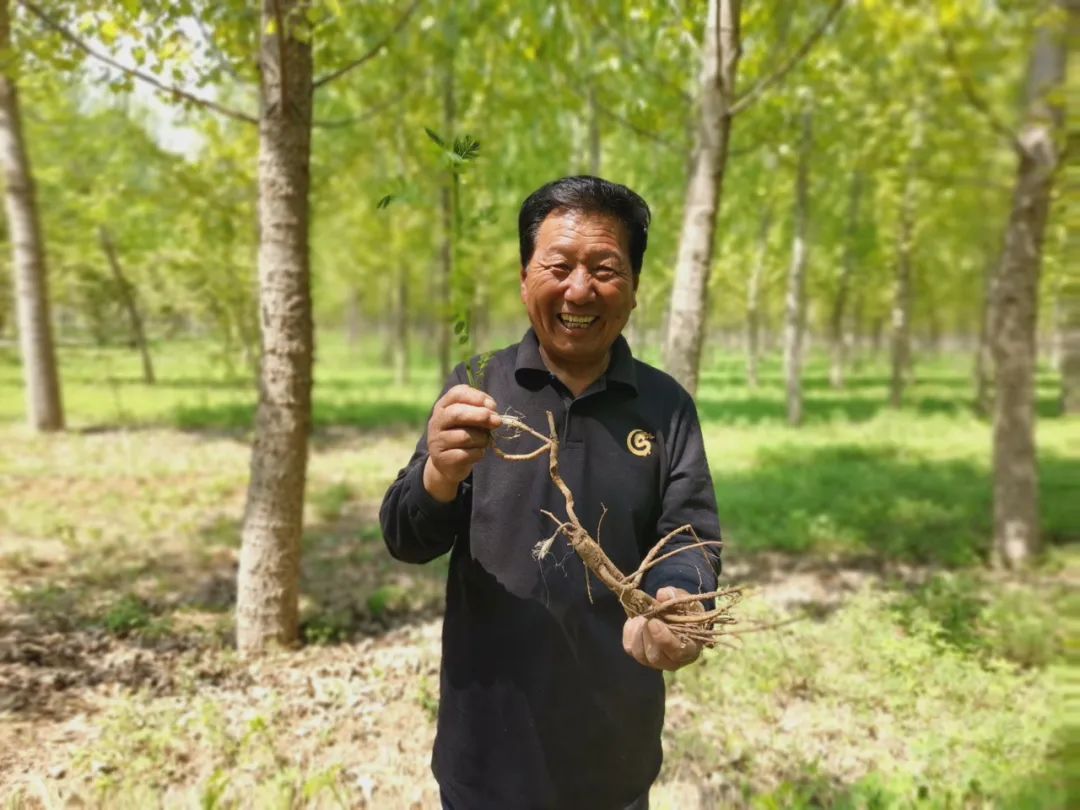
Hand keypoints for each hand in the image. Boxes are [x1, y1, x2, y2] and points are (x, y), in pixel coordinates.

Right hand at [423, 384, 500, 502]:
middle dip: (480, 415)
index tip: (492, 405)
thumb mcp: (470, 420)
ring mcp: (437, 441)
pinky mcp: (443, 459)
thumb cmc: (463, 435)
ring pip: (464, 436)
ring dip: (482, 438)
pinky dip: (478, 453)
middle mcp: (436, 422)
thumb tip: (494, 413)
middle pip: (457, 414)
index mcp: (443, 406)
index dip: (476, 396)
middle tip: (497, 421)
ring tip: (485, 440)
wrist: (448, 463)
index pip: (456, 393)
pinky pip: (466, 454)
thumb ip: (481, 411)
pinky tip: (478, 452)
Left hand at [622, 587, 702, 670]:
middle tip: (648, 617)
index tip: (654, 622)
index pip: (677, 651)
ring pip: (640, 653)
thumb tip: (662, 595)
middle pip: (655, 657)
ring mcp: (652, 660)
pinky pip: (629, 646)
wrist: (672, 617)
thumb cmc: (684, 612)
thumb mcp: (684, 601)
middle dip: (648, 635)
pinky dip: (630, 631)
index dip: (664, 639)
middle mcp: (671, 661)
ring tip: (645, 617)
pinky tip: (638, 620)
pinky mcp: (638, 654)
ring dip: (639, 632)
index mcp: (689, 649)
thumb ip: (675, 597)